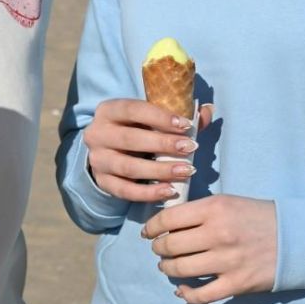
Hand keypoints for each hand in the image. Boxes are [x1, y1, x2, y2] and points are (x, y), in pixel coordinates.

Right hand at [83, 99, 207, 202]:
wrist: (109, 152)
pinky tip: (170, 191)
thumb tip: (207, 112)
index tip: (186, 125)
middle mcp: (97, 134)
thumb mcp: (151, 118)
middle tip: (191, 148)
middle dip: (163, 144)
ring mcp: (98, 160)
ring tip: (186, 171)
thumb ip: (178, 116)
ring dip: (160, 171)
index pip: (133, 110)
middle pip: (130, 139)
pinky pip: (125, 191)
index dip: (160, 117)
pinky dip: (149, 193)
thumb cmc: (136, 129)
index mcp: (109, 110)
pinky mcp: (103, 182)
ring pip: (129, 167)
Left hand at [142, 194, 276, 303]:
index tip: (149, 233)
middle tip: (159, 250)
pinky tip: (182, 290)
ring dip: (168, 269)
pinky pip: (201, 295)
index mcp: (215, 208)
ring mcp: (227, 261)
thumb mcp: (228, 202)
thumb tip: (167, 222)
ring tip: (168, 267)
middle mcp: (218, 233)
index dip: (152, 227)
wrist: (297, 238)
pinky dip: (186, 294)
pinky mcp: (236, 284)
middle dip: (159, 249)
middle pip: (170, 246)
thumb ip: (199, 211)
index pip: (169, 219)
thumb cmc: (259, 217)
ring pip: (181, 270)